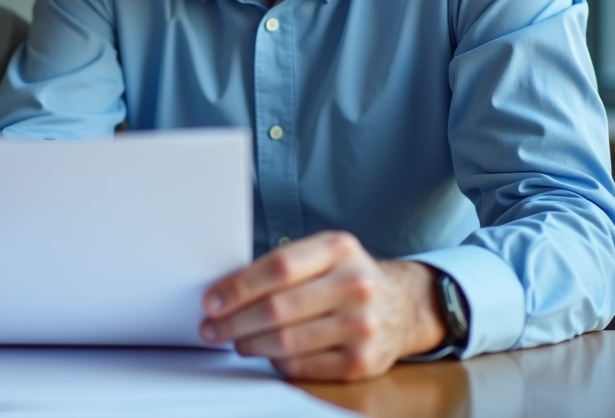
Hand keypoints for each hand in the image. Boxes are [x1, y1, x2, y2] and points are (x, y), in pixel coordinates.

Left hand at [199, 231, 445, 380]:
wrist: (403, 306)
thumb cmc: (348, 277)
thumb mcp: (323, 254)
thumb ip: (283, 265)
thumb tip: (225, 289)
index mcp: (339, 249)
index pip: (278, 267)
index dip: (238, 287)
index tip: (212, 301)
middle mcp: (354, 285)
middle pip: (277, 308)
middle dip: (234, 321)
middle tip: (211, 328)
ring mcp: (361, 325)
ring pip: (285, 341)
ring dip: (249, 344)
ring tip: (234, 341)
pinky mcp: (361, 362)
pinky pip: (301, 366)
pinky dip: (275, 362)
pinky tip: (265, 353)